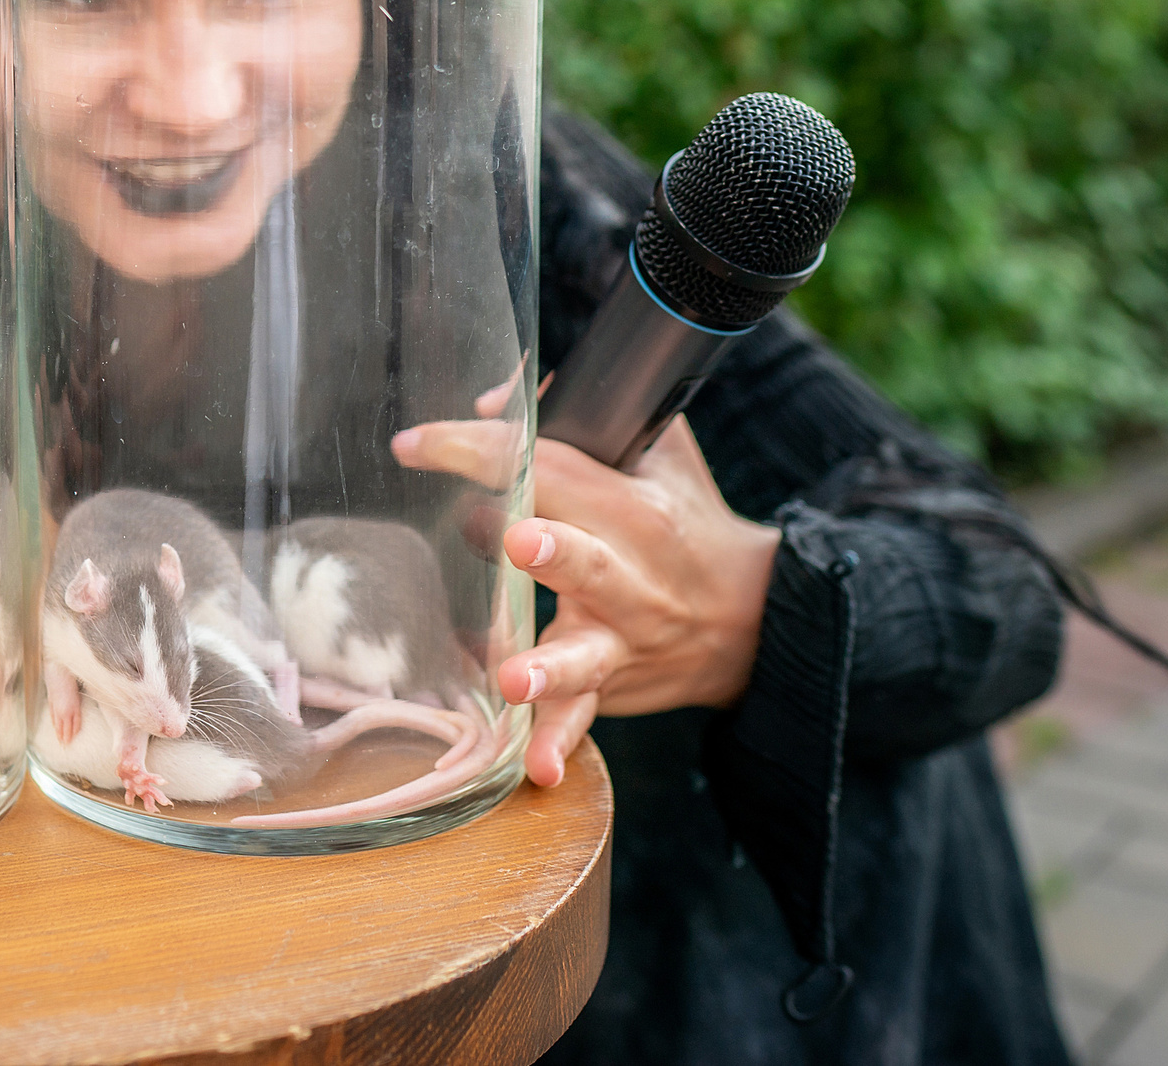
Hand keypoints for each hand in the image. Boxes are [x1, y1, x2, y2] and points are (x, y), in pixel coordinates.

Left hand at [392, 413, 777, 789]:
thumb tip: (491, 400)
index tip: (416, 443)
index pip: (551, 470)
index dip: (483, 451)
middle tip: (512, 538)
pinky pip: (580, 718)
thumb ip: (576, 413)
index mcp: (632, 508)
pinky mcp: (610, 686)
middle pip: (584, 559)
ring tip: (510, 678)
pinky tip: (536, 768)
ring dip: (546, 666)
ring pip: (581, 654)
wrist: (752, 615)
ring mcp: (621, 640)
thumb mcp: (654, 451)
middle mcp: (630, 576)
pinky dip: (558, 742)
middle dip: (550, 551)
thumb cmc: (684, 518)